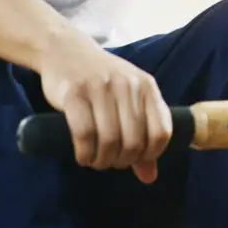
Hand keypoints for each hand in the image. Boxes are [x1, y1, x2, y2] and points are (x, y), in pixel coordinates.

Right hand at [37, 31, 171, 183]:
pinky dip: (85, 153)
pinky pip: (84, 134)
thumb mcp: (128, 99)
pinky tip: (83, 155)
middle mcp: (127, 85)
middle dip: (122, 161)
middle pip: (134, 142)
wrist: (66, 50)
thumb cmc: (102, 80)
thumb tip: (150, 177)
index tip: (135, 159)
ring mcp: (101, 88)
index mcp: (147, 86)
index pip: (161, 131)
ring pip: (110, 141)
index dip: (151, 154)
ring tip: (96, 160)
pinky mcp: (74, 93)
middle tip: (111, 161)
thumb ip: (142, 135)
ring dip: (102, 160)